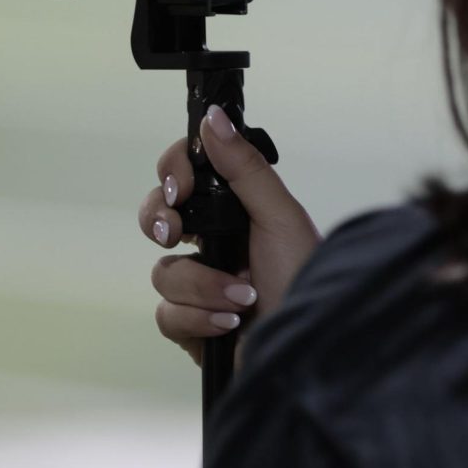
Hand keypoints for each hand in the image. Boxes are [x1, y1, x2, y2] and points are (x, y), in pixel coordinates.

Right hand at [137, 105, 319, 364]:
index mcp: (236, 212)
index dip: (173, 174)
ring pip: (163, 272)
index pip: (186, 176)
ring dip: (201, 285)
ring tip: (242, 295)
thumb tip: (212, 117)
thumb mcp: (279, 215)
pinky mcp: (192, 328)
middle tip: (177, 231)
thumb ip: (243, 167)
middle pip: (158, 217)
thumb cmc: (305, 278)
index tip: (181, 186)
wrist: (308, 350)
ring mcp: (201, 288)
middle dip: (161, 221)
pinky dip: (199, 318)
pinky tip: (230, 322)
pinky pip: (167, 314)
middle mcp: (216, 244)